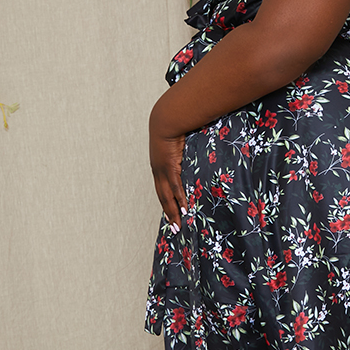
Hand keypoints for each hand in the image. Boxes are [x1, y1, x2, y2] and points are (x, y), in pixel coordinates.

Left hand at [149, 99, 187, 230]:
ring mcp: (162, 170)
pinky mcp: (169, 166)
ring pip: (167, 196)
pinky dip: (179, 198)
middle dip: (169, 214)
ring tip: (178, 225)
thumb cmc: (173, 129)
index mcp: (159, 168)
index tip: (171, 215)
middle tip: (174, 228)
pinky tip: (184, 208)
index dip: (166, 203)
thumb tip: (191, 156)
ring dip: (172, 211)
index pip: (162, 189)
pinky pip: (175, 186)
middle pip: (163, 197)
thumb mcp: (177, 145)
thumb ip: (183, 154)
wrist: (165, 120)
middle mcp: (158, 172)